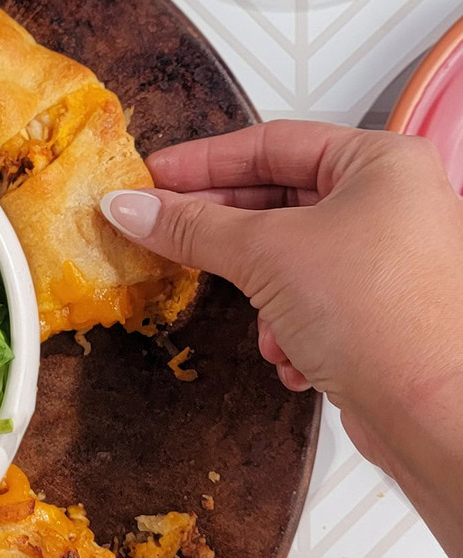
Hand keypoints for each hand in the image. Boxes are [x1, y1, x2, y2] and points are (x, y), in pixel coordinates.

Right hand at [101, 122, 462, 557]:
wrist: (438, 414)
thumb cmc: (375, 312)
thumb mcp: (267, 253)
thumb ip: (192, 226)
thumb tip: (126, 207)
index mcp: (380, 163)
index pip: (270, 143)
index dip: (201, 162)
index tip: (149, 179)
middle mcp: (390, 203)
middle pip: (277, 202)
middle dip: (224, 236)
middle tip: (161, 237)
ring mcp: (387, 260)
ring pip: (288, 259)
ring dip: (261, 295)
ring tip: (261, 323)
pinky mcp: (380, 313)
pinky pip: (309, 301)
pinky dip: (288, 328)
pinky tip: (291, 356)